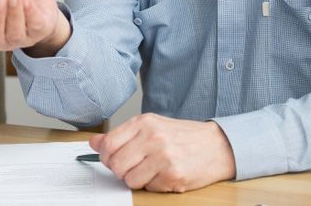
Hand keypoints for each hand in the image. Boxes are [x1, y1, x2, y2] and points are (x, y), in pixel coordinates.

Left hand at [88, 113, 235, 191]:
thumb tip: (93, 143)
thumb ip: (121, 135)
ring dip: (137, 179)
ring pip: (130, 180)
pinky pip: (149, 188)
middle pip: (116, 165)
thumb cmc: (182, 136)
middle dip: (120, 170)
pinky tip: (164, 174)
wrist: (217, 145)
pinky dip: (153, 185)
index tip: (111, 158)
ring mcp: (163, 158)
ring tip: (151, 170)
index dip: (105, 156)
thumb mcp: (151, 126)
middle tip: (133, 167)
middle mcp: (153, 138)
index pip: (108, 144)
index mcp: (144, 122)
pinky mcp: (173, 176)